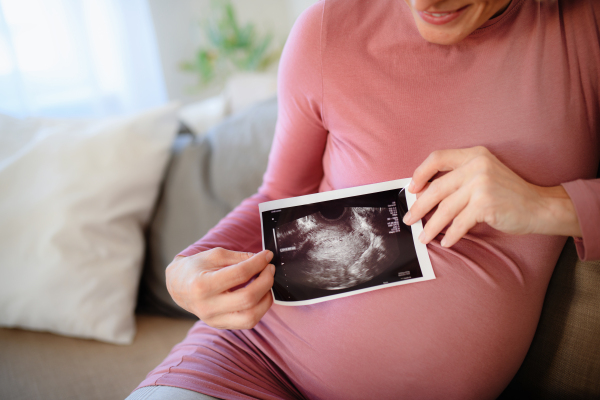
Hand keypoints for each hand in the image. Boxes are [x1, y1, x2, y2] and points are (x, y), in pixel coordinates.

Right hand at [166, 248, 274, 329]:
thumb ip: (239, 258)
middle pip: (248, 298)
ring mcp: (213, 320)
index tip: (267, 255)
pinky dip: (260, 308)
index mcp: (202, 285)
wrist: (178, 286)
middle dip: (266, 281)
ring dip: (266, 298)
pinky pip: (247, 322)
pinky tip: (261, 295)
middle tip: (270, 269)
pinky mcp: (221, 325)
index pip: (239, 274)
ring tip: (267, 283)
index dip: (258, 263)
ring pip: (251, 317)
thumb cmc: (196, 268)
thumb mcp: (214, 255)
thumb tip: (263, 259)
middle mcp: (207, 307)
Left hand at [402, 146, 581, 247]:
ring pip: (445, 208)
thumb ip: (459, 179)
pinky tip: (447, 242)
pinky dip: (451, 235)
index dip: (420, 173)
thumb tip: (424, 194)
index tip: (411, 188)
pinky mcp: (485, 204)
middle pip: (436, 188)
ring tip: (423, 237)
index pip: (437, 157)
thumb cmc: (509, 194)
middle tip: (410, 219)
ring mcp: (481, 184)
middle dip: (419, 206)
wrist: (540, 206)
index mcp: (474, 155)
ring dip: (432, 226)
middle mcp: (476, 166)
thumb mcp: (484, 175)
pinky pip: (459, 223)